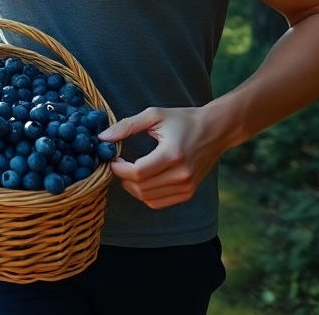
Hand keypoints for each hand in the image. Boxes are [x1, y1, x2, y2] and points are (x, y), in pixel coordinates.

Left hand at [98, 106, 232, 209]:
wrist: (215, 130)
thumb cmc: (184, 119)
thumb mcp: (154, 115)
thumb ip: (126, 126)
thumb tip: (102, 137)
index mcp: (172, 154)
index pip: (138, 172)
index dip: (119, 169)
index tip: (112, 159)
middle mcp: (181, 174)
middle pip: (141, 188)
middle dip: (123, 178)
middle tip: (118, 165)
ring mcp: (187, 186)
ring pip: (147, 198)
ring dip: (132, 187)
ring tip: (129, 171)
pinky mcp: (188, 192)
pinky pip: (158, 203)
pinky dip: (145, 195)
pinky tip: (142, 180)